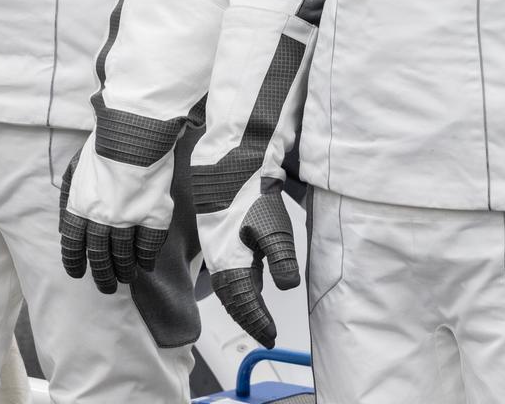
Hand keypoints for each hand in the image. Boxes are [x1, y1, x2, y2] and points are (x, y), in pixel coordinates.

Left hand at [57, 138, 175, 292]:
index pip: (73, 244)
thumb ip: (68, 198)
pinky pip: (150, 245)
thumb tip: (63, 226)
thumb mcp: (76, 168)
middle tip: (107, 287)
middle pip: (99, 256)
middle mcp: (102, 217)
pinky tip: (145, 264)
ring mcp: (129, 217)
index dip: (75, 262)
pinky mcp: (154, 213)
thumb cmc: (105, 144)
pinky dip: (147, 258)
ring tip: (127, 278)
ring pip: (124, 255)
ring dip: (125, 270)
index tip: (79, 274)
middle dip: (102, 276)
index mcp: (80, 205)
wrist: (137, 129)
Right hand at [205, 187, 299, 348]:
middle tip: (266, 336)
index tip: (272, 337)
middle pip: (233, 302)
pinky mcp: (221, 242)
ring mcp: (218, 253)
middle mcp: (221, 263)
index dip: (259, 322)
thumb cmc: (250, 197)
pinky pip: (227, 276)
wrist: (229, 167)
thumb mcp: (274, 229)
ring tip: (257, 319)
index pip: (246, 304)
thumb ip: (280, 259)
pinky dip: (238, 289)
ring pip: (228, 290)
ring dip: (242, 307)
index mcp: (232, 265)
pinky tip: (251, 287)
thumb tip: (286, 287)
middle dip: (249, 320)